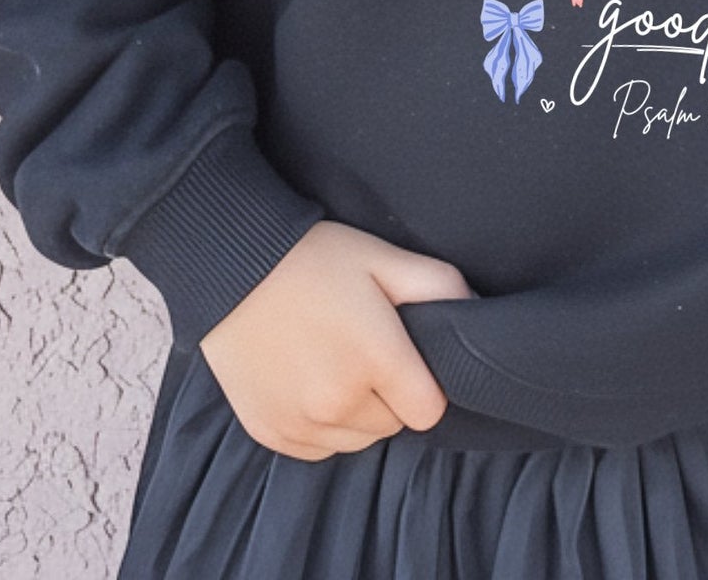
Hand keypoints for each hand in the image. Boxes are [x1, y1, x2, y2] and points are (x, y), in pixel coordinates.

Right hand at [198, 219, 471, 459]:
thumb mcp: (386, 258)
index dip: (427, 385)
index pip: (428, 410)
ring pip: (357, 440)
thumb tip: (475, 310)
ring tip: (339, 365)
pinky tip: (312, 383)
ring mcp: (299, 423)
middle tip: (369, 351)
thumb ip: (440, 286)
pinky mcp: (269, 433)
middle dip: (391, 395)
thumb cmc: (316, 260)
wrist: (232, 270)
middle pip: (392, 425)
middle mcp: (337, 403)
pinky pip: (318, 448)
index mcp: (376, 360)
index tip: (410, 360)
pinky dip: (323, 427)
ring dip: (358, 414)